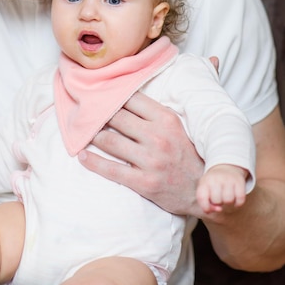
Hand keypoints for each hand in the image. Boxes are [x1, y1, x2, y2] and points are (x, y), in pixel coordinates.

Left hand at [78, 91, 204, 216]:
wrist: (204, 190)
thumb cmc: (187, 154)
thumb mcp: (178, 126)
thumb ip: (154, 111)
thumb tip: (126, 95)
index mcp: (166, 119)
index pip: (131, 99)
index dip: (111, 95)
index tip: (97, 94)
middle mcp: (158, 137)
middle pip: (116, 118)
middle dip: (97, 114)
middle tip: (82, 111)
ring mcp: (150, 161)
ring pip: (109, 141)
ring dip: (91, 135)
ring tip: (81, 131)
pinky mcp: (144, 182)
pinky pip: (111, 170)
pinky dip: (93, 162)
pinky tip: (82, 155)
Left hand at [196, 164, 247, 213]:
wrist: (225, 168)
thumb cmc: (213, 184)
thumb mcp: (205, 190)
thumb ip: (207, 203)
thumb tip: (219, 209)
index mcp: (204, 181)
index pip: (201, 197)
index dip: (205, 207)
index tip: (208, 209)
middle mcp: (215, 178)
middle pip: (217, 201)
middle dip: (218, 203)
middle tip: (219, 196)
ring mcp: (228, 179)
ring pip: (228, 201)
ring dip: (228, 203)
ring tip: (226, 196)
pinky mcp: (239, 181)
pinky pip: (240, 200)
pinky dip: (238, 203)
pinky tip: (235, 199)